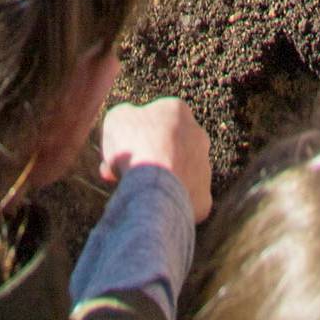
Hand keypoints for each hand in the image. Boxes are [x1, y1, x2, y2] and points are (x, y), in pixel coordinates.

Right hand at [100, 98, 212, 223]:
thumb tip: (125, 123)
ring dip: (157, 182)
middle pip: (167, 147)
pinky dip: (166, 204)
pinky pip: (182, 200)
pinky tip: (149, 208)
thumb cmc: (134, 148)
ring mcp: (204, 168)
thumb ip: (124, 116)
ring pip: (175, 175)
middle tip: (122, 173)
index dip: (133, 135)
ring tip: (133, 193)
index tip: (118, 150)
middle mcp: (198, 136)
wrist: (154, 188)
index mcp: (178, 111)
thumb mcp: (116, 119)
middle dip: (146, 159)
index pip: (155, 120)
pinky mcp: (203, 199)